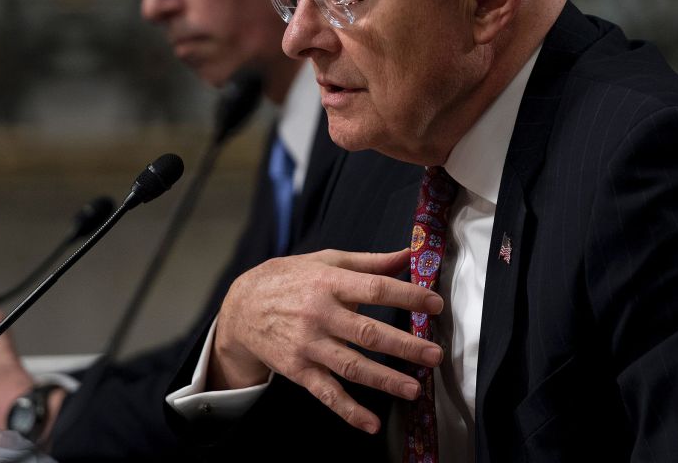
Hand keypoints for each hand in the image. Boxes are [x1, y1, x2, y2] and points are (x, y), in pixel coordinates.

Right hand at [211, 248, 443, 433]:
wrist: (242, 306)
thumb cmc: (290, 279)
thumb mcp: (326, 261)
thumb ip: (369, 262)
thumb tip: (409, 253)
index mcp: (330, 283)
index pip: (375, 289)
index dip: (407, 295)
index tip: (436, 304)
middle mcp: (320, 315)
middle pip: (368, 332)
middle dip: (404, 346)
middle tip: (435, 355)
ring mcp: (308, 345)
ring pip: (351, 366)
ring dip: (384, 380)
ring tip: (413, 389)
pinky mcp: (298, 369)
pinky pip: (326, 393)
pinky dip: (348, 410)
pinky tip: (370, 423)